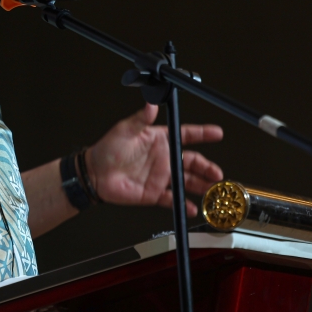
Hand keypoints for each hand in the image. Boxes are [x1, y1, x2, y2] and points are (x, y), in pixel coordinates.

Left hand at [86, 104, 223, 215]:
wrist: (94, 174)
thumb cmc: (107, 150)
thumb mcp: (125, 130)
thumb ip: (141, 118)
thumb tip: (151, 104)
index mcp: (159, 140)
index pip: (186, 135)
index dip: (203, 134)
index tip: (217, 133)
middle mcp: (164, 159)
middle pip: (193, 162)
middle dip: (208, 168)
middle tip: (217, 174)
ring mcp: (160, 177)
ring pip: (187, 181)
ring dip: (201, 185)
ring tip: (213, 190)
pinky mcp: (154, 193)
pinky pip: (172, 199)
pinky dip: (184, 204)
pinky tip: (193, 207)